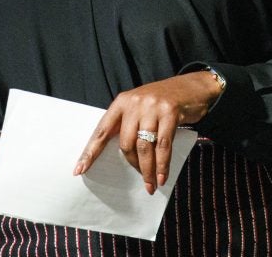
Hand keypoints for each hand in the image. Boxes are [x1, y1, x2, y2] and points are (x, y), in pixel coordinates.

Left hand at [72, 71, 221, 193]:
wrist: (192, 87)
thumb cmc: (162, 102)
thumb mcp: (140, 106)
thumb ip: (129, 124)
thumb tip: (123, 155)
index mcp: (121, 102)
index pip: (101, 130)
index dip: (90, 152)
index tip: (79, 170)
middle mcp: (134, 103)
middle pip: (126, 143)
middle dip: (132, 165)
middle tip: (142, 179)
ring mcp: (152, 107)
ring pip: (144, 147)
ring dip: (148, 170)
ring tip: (152, 184)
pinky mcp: (170, 113)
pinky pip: (163, 145)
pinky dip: (162, 165)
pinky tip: (163, 176)